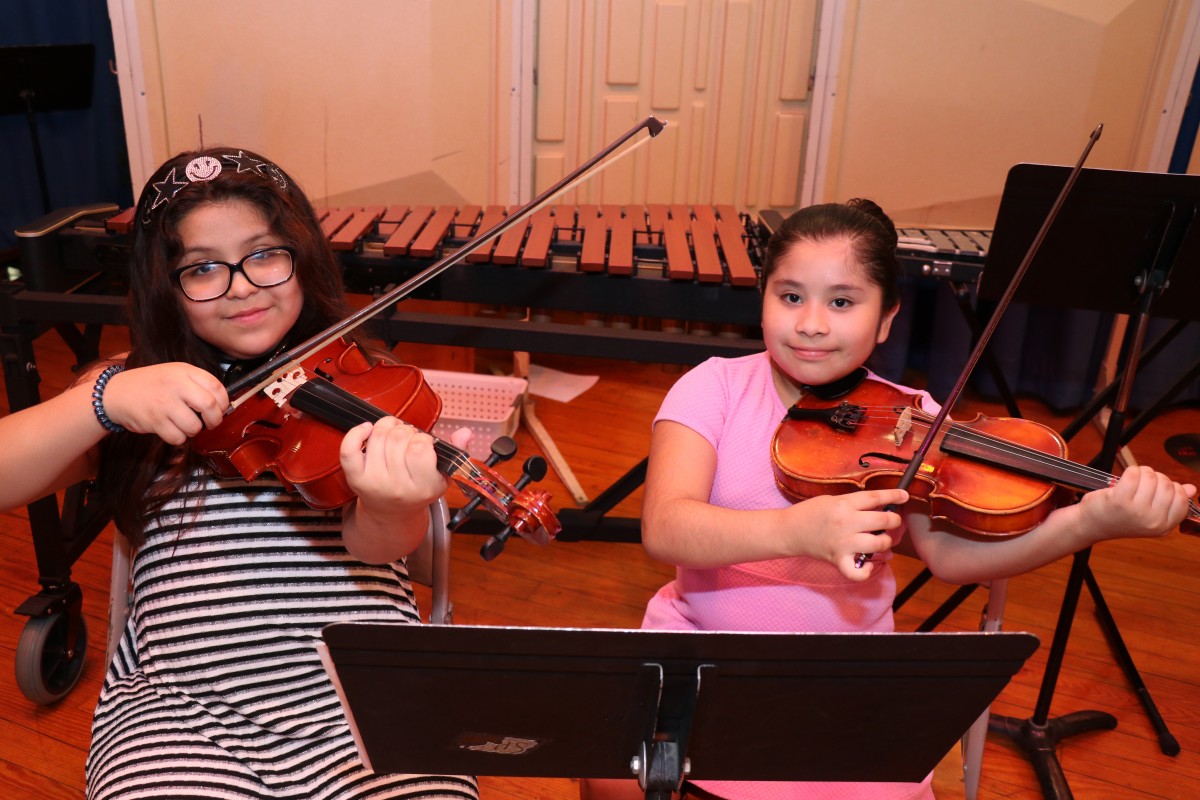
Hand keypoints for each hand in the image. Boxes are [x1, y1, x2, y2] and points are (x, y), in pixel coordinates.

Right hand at [100, 363, 227, 444]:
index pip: (216, 386)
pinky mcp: (155, 421)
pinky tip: (171, 429)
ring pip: (195, 426)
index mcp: (184, 371)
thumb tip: (220, 404)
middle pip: (210, 406)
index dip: (224, 402)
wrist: (115, 393)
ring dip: (194, 430)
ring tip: (185, 425)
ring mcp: (165, 403)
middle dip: (215, 419)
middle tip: (210, 423)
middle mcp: (176, 385)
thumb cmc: (150, 385)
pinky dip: (178, 438)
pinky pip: (178, 437)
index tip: (221, 409)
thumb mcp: (174, 373)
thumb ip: (196, 384)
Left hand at [339, 417, 448, 512]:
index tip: (423, 443)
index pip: (421, 447)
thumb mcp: (443, 477)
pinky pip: (350, 450)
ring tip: (393, 432)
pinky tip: (368, 428)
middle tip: (408, 437)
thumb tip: (465, 432)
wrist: (391, 515)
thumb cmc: (417, 491)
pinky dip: (356, 433)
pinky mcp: (355, 478)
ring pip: (378, 437)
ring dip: (387, 425)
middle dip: (406, 430)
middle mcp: (397, 487)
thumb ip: (456, 453)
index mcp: (423, 487)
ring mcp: (374, 482)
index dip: (423, 437)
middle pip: (399, 438)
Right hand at [787, 488, 908, 580]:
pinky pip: (858, 572)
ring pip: (879, 543)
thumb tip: (880, 508)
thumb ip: (855, 504)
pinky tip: (868, 565)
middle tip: (893, 520)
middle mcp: (846, 523)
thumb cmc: (810, 513)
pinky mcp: (838, 560)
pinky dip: (866, 571)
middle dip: (894, 520)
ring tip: (881, 539)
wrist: (789, 531)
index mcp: (844, 504)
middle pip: (883, 519)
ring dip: (885, 541)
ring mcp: (843, 543)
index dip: (894, 496)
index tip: (904, 496)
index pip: (875, 497)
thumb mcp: (832, 500)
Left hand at [1078, 465, 1195, 541]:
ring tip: (1132, 481)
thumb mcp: (1150, 514)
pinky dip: (1131, 471)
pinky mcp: (1120, 500)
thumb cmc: (1121, 517)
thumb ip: (1171, 503)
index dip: (1172, 487)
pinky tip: (1124, 479)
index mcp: (1164, 526)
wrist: (1092, 525)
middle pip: (1167, 484)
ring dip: (1142, 472)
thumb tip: (1192, 489)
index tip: (1157, 489)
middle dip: (1156, 478)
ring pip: (1151, 477)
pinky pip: (1134, 473)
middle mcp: (1153, 521)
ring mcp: (1137, 511)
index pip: (1181, 499)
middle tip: (1142, 483)